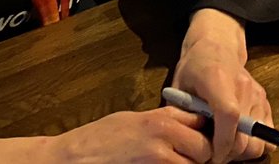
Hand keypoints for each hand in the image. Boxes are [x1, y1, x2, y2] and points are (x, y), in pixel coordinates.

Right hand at [0, 108, 211, 162]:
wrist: (73, 158)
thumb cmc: (100, 139)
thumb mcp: (133, 119)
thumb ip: (162, 120)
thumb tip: (188, 121)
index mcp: (159, 119)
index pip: (201, 121)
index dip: (205, 131)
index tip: (204, 137)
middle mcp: (163, 137)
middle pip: (205, 148)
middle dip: (204, 155)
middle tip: (194, 158)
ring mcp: (158, 159)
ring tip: (178, 162)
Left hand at [172, 8, 269, 161]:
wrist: (216, 46)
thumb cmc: (193, 68)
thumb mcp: (179, 87)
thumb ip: (181, 114)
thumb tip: (184, 143)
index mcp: (218, 80)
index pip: (229, 115)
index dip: (222, 142)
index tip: (211, 156)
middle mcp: (243, 87)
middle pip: (246, 134)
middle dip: (229, 153)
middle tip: (213, 154)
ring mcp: (257, 94)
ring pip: (259, 140)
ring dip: (242, 151)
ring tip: (225, 145)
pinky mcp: (264, 101)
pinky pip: (267, 135)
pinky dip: (255, 143)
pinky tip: (238, 137)